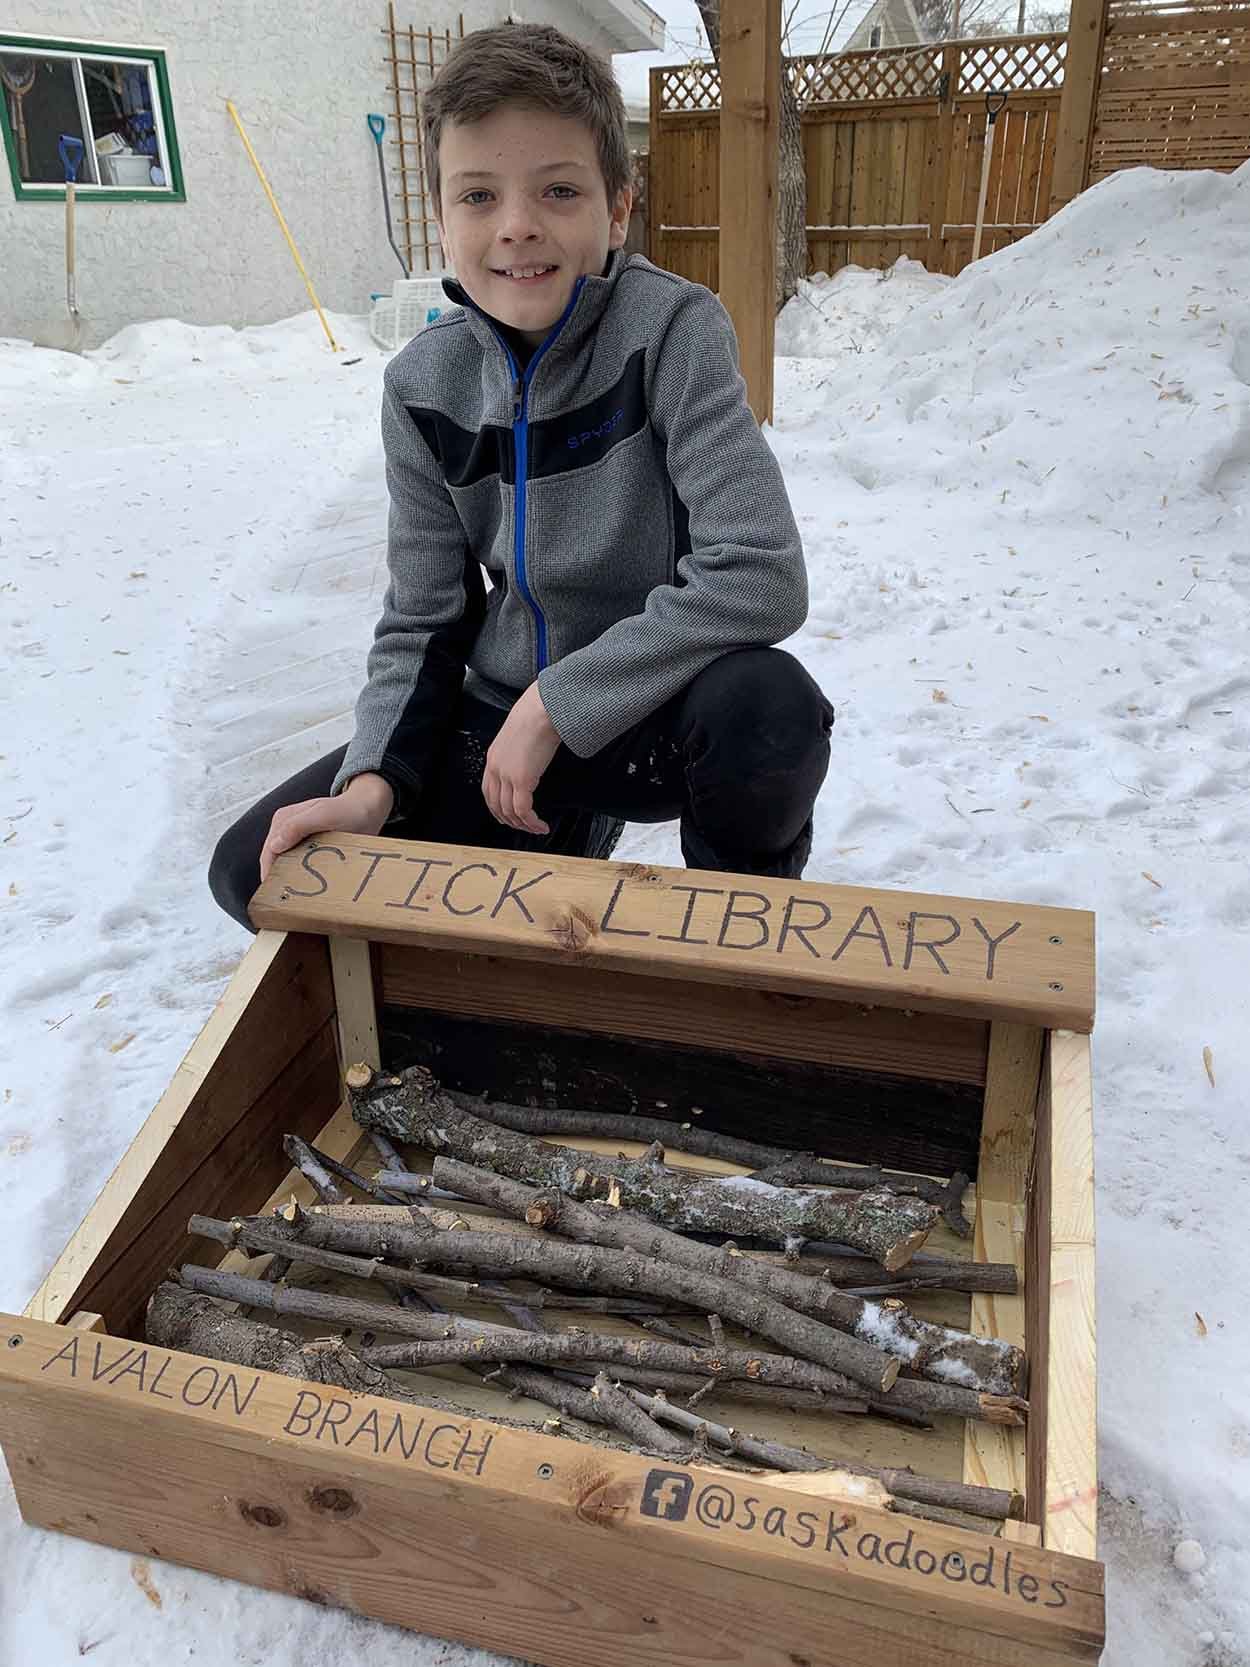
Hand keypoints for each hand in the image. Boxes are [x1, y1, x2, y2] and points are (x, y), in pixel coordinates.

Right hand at [259, 772, 393, 882]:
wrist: (368, 807)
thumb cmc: (349, 810)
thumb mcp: (324, 815)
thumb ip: (298, 826)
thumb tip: (275, 845)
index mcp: (283, 819)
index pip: (269, 852)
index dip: (270, 873)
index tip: (278, 894)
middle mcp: (285, 827)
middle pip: (273, 859)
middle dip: (278, 877)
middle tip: (289, 899)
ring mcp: (295, 837)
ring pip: (283, 863)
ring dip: (288, 877)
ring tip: (298, 894)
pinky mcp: (306, 845)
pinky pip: (295, 862)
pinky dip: (298, 873)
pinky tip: (308, 883)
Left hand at [482, 682, 560, 833]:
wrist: (541, 711)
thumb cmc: (535, 716)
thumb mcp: (519, 736)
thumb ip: (518, 751)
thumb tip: (529, 760)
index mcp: (493, 758)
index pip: (488, 791)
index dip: (496, 808)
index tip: (507, 816)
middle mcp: (495, 769)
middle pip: (496, 805)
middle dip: (510, 821)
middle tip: (524, 827)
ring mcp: (507, 775)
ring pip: (510, 811)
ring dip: (523, 825)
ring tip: (536, 828)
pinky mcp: (522, 780)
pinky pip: (523, 810)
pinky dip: (532, 822)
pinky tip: (541, 825)